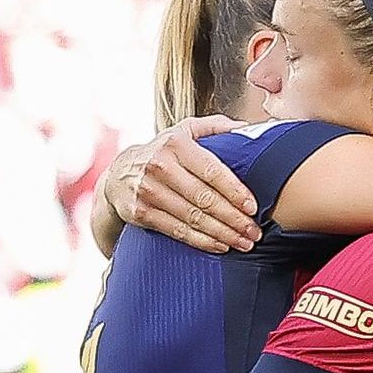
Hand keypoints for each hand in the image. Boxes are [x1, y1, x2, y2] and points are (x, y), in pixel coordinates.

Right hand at [102, 119, 259, 254]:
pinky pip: (177, 231)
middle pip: (204, 198)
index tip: (253, 207)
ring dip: (222, 234)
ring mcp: (148, 191)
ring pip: (193, 218)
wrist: (118, 175)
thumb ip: (215, 127)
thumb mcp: (184, 131)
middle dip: (233, 218)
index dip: (235, 191)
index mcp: (175, 143)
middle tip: (254, 231)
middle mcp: (160, 166)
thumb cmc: (163, 153)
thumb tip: (247, 129)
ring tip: (244, 243)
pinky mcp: (141, 213)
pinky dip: (201, 241)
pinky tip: (220, 246)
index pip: (211, 170)